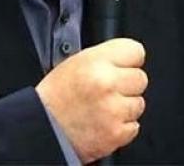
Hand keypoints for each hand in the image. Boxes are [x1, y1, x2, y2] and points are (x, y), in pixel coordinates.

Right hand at [35, 38, 146, 163]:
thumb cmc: (55, 96)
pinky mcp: (116, 132)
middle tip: (109, 90)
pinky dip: (122, 127)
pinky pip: (134, 126)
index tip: (125, 65)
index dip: (129, 60)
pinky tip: (104, 122)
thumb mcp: (75, 63)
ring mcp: (113, 109)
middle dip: (127, 85)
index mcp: (95, 62)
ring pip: (139, 103)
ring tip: (103, 107)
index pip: (135, 51)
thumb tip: (125, 58)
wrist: (43, 127)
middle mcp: (106, 83)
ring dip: (125, 107)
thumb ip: (103, 58)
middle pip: (140, 78)